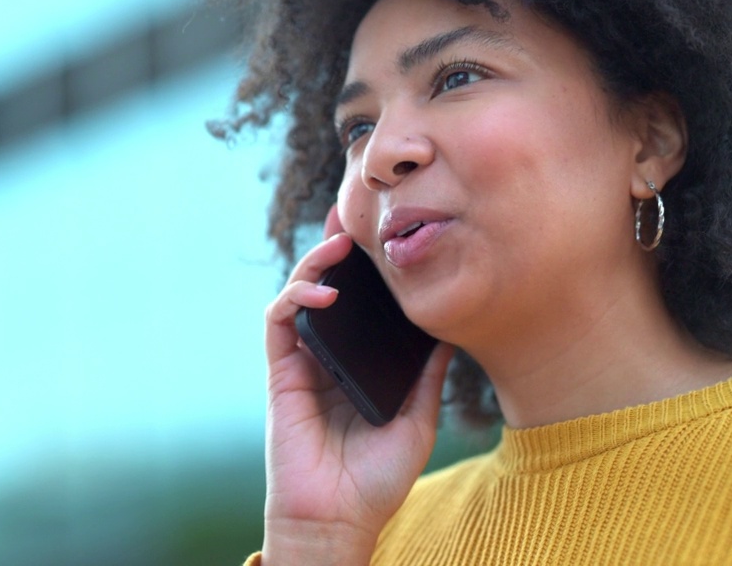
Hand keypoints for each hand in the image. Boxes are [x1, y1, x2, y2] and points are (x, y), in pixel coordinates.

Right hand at [260, 206, 453, 565]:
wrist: (341, 518)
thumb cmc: (378, 478)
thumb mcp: (418, 417)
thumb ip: (428, 373)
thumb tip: (452, 328)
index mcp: (358, 362)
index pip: (361, 304)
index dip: (367, 268)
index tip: (386, 234)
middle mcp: (328, 355)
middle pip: (327, 287)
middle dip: (335, 246)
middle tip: (352, 213)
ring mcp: (302, 362)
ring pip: (299, 293)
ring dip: (315, 263)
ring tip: (339, 244)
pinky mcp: (281, 373)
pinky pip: (279, 321)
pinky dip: (296, 297)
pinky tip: (324, 291)